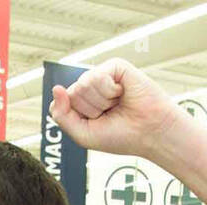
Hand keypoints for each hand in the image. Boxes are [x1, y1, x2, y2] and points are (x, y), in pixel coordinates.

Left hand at [48, 59, 178, 158]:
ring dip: (102, 101)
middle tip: (111, 113)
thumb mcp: (83, 134)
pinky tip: (122, 93)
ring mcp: (102, 75)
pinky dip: (109, 91)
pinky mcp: (115, 66)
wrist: (150, 132)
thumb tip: (56, 88)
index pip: (61, 105)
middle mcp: (90, 88)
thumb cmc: (121, 136)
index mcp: (81, 103)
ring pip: (83, 85)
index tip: (98, 124)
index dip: (79, 119)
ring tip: (118, 104)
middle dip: (91, 109)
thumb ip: (61, 116)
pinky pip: (97, 76)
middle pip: (71, 94)